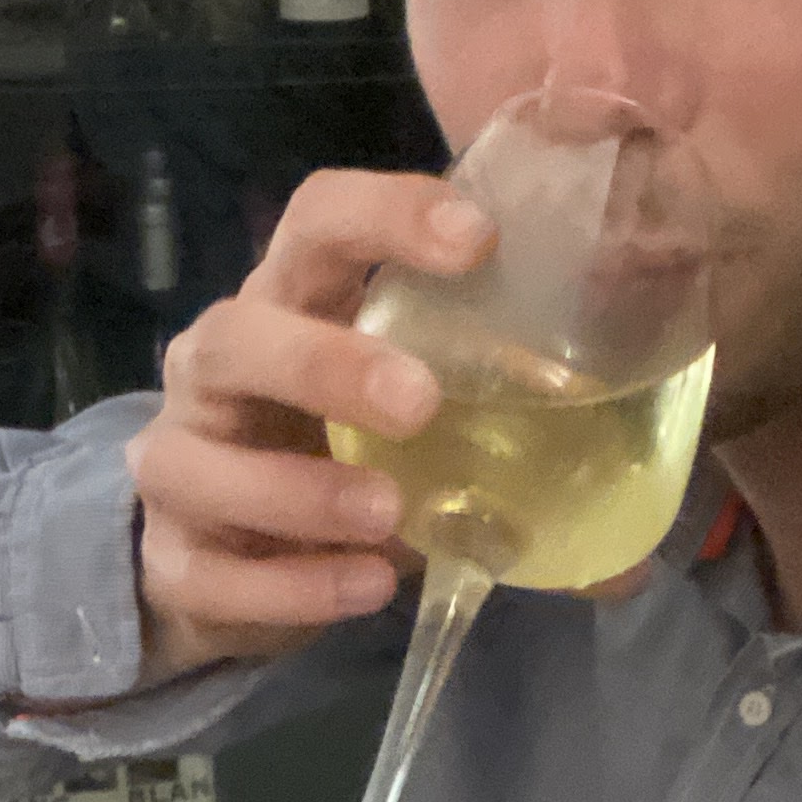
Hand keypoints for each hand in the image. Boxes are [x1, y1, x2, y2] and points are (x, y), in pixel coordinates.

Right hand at [126, 169, 487, 679]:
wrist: (228, 574)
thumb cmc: (342, 470)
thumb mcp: (425, 446)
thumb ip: (515, 473)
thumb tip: (631, 562)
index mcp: (294, 307)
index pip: (320, 220)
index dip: (388, 213)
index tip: (479, 239)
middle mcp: (220, 369)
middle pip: (240, 331)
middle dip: (324, 362)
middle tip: (419, 402)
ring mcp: (180, 462)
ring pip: (198, 458)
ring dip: (299, 488)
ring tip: (391, 516)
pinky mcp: (170, 561)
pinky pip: (208, 570)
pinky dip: (290, 582)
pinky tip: (364, 589)